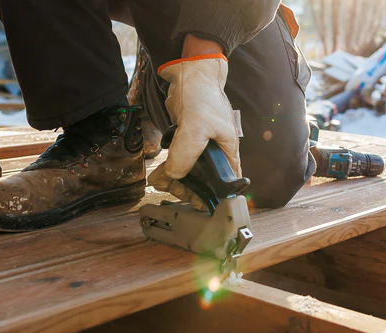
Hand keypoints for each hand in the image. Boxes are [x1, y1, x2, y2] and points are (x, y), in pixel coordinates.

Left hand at [148, 37, 240, 209]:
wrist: (190, 73)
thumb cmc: (202, 96)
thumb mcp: (196, 125)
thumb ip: (186, 152)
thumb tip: (174, 175)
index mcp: (228, 153)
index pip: (226, 185)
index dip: (213, 198)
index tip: (197, 205)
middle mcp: (217, 154)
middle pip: (204, 183)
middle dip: (187, 189)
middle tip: (171, 189)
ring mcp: (201, 149)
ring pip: (189, 174)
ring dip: (174, 181)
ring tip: (159, 182)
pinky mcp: (187, 143)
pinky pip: (178, 162)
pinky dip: (169, 170)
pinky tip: (157, 175)